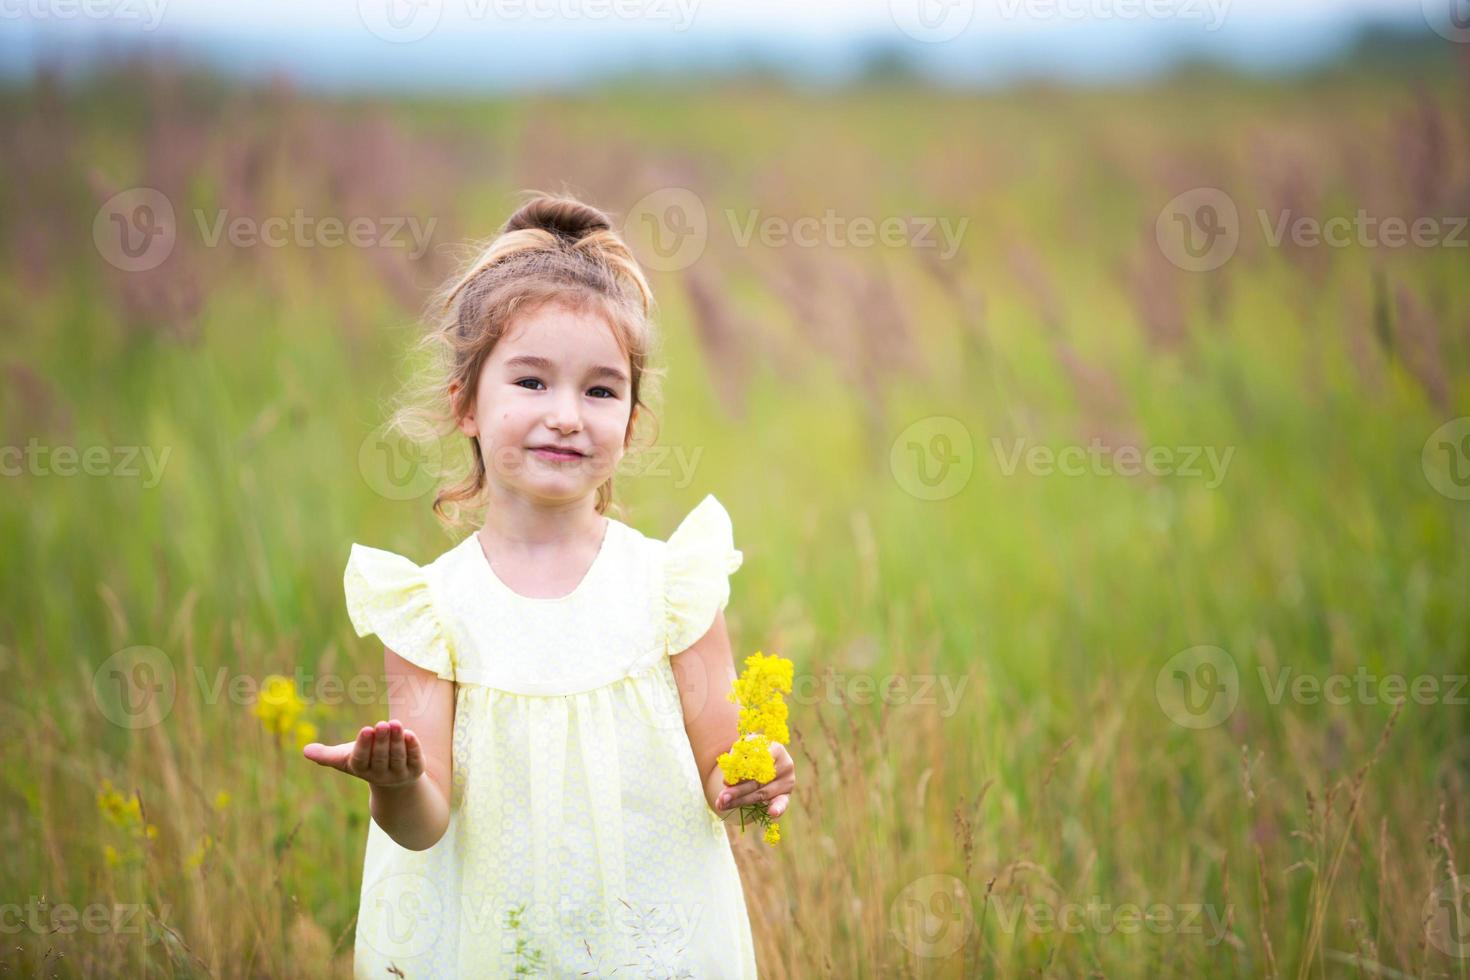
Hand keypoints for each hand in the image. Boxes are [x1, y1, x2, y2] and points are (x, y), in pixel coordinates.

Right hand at [302, 719, 423, 788]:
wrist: (392, 779)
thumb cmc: (364, 761)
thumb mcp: (345, 758)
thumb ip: (326, 755)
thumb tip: (305, 751)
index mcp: (361, 769)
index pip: (361, 759)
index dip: (364, 745)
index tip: (366, 729)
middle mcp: (380, 774)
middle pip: (381, 757)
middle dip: (382, 740)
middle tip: (382, 723)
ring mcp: (398, 773)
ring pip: (398, 756)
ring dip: (397, 740)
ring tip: (395, 723)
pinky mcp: (415, 769)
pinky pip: (415, 758)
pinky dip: (413, 746)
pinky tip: (409, 733)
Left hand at [716, 740, 795, 818]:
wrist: (765, 756)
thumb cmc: (751, 751)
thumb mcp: (743, 748)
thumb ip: (735, 759)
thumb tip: (727, 782)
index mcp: (775, 748)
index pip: (756, 763)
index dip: (740, 772)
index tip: (725, 782)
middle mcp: (785, 765)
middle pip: (758, 781)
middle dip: (737, 791)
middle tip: (722, 798)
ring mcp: (787, 781)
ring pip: (761, 794)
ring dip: (741, 801)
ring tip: (724, 805)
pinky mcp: (786, 794)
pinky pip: (783, 803)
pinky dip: (778, 808)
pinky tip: (772, 813)